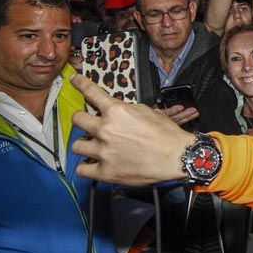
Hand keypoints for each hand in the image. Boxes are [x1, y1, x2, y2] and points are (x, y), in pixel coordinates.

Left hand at [69, 75, 193, 185]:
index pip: (91, 92)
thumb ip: (127, 110)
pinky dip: (87, 167)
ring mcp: (103, 151)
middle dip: (82, 120)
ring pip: (76, 145)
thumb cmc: (167, 134)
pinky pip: (82, 170)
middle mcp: (106, 129)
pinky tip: (93, 164)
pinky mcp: (105, 171)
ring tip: (92, 147)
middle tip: (89, 124)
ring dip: (84, 144)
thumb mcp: (149, 112)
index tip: (75, 81)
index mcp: (116, 111)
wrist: (177, 157)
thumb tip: (117, 111)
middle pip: (78, 119)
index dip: (80, 84)